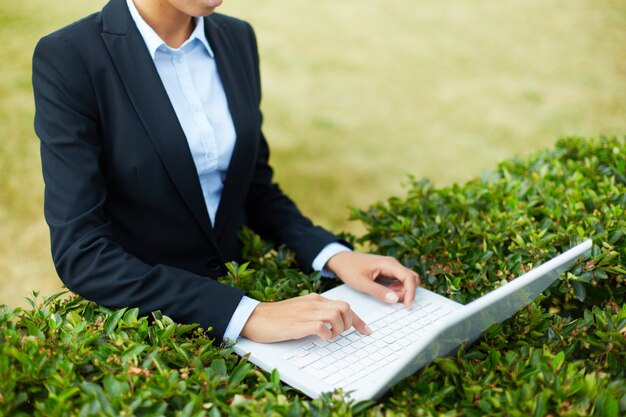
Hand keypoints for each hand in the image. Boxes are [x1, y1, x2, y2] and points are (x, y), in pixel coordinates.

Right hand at [240, 293, 371, 342]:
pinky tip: (321, 339)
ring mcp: (306, 313)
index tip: (365, 330)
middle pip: (345, 307)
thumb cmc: (276, 317)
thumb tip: (331, 324)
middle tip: (341, 334)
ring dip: (339, 330)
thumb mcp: (300, 310)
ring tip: (330, 337)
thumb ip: (315, 313)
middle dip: (350, 323)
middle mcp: (313, 303)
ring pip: (336, 315)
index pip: (344, 305)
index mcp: (314, 299)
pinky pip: (321, 327)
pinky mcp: (298, 324)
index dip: (358, 319)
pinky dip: (326, 335)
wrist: (255, 317)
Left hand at [325, 252, 419, 307]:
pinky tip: (386, 293)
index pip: (409, 278)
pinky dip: (397, 290)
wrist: (341, 260)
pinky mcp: (388, 273)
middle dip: (407, 292)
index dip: (411, 293)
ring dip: (402, 291)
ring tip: (387, 296)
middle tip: (394, 300)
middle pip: (412, 279)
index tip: (407, 306)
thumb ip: (378, 292)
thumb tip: (395, 300)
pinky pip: (399, 282)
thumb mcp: (362, 283)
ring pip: (407, 281)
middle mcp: (393, 264)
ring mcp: (391, 268)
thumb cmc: (349, 268)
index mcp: (388, 264)